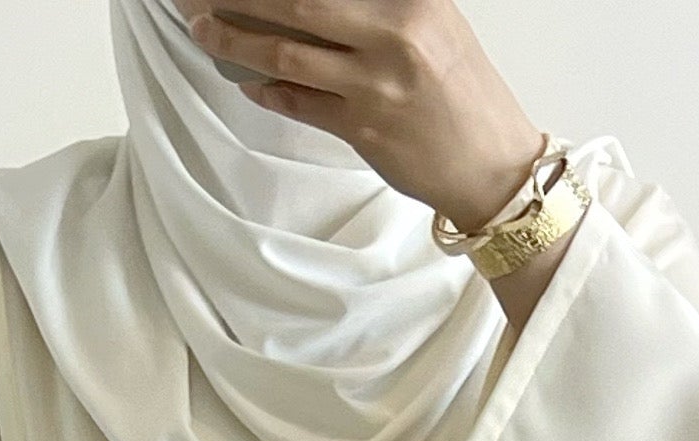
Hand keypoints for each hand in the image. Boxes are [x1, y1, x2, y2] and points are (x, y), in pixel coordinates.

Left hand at [181, 1, 542, 234]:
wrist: (494, 166)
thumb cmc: (465, 94)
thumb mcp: (434, 22)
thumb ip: (381, 5)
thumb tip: (312, 3)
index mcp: (413, 0)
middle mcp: (394, 35)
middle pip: (298, 1)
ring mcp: (375, 84)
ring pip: (286, 53)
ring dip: (236, 39)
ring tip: (205, 29)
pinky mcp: (362, 129)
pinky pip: (298, 103)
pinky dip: (267, 88)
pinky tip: (246, 78)